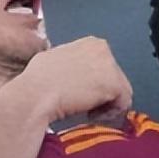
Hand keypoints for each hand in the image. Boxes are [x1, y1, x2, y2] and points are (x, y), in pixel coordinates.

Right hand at [8, 36, 132, 122]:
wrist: (35, 95)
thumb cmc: (36, 81)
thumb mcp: (53, 59)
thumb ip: (71, 62)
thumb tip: (72, 73)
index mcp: (90, 43)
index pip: (104, 65)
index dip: (94, 82)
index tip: (82, 93)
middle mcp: (103, 49)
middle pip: (114, 77)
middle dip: (102, 93)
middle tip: (85, 105)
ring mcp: (110, 66)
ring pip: (120, 91)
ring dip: (106, 104)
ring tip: (87, 112)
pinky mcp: (114, 85)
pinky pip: (123, 104)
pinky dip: (109, 113)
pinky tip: (91, 115)